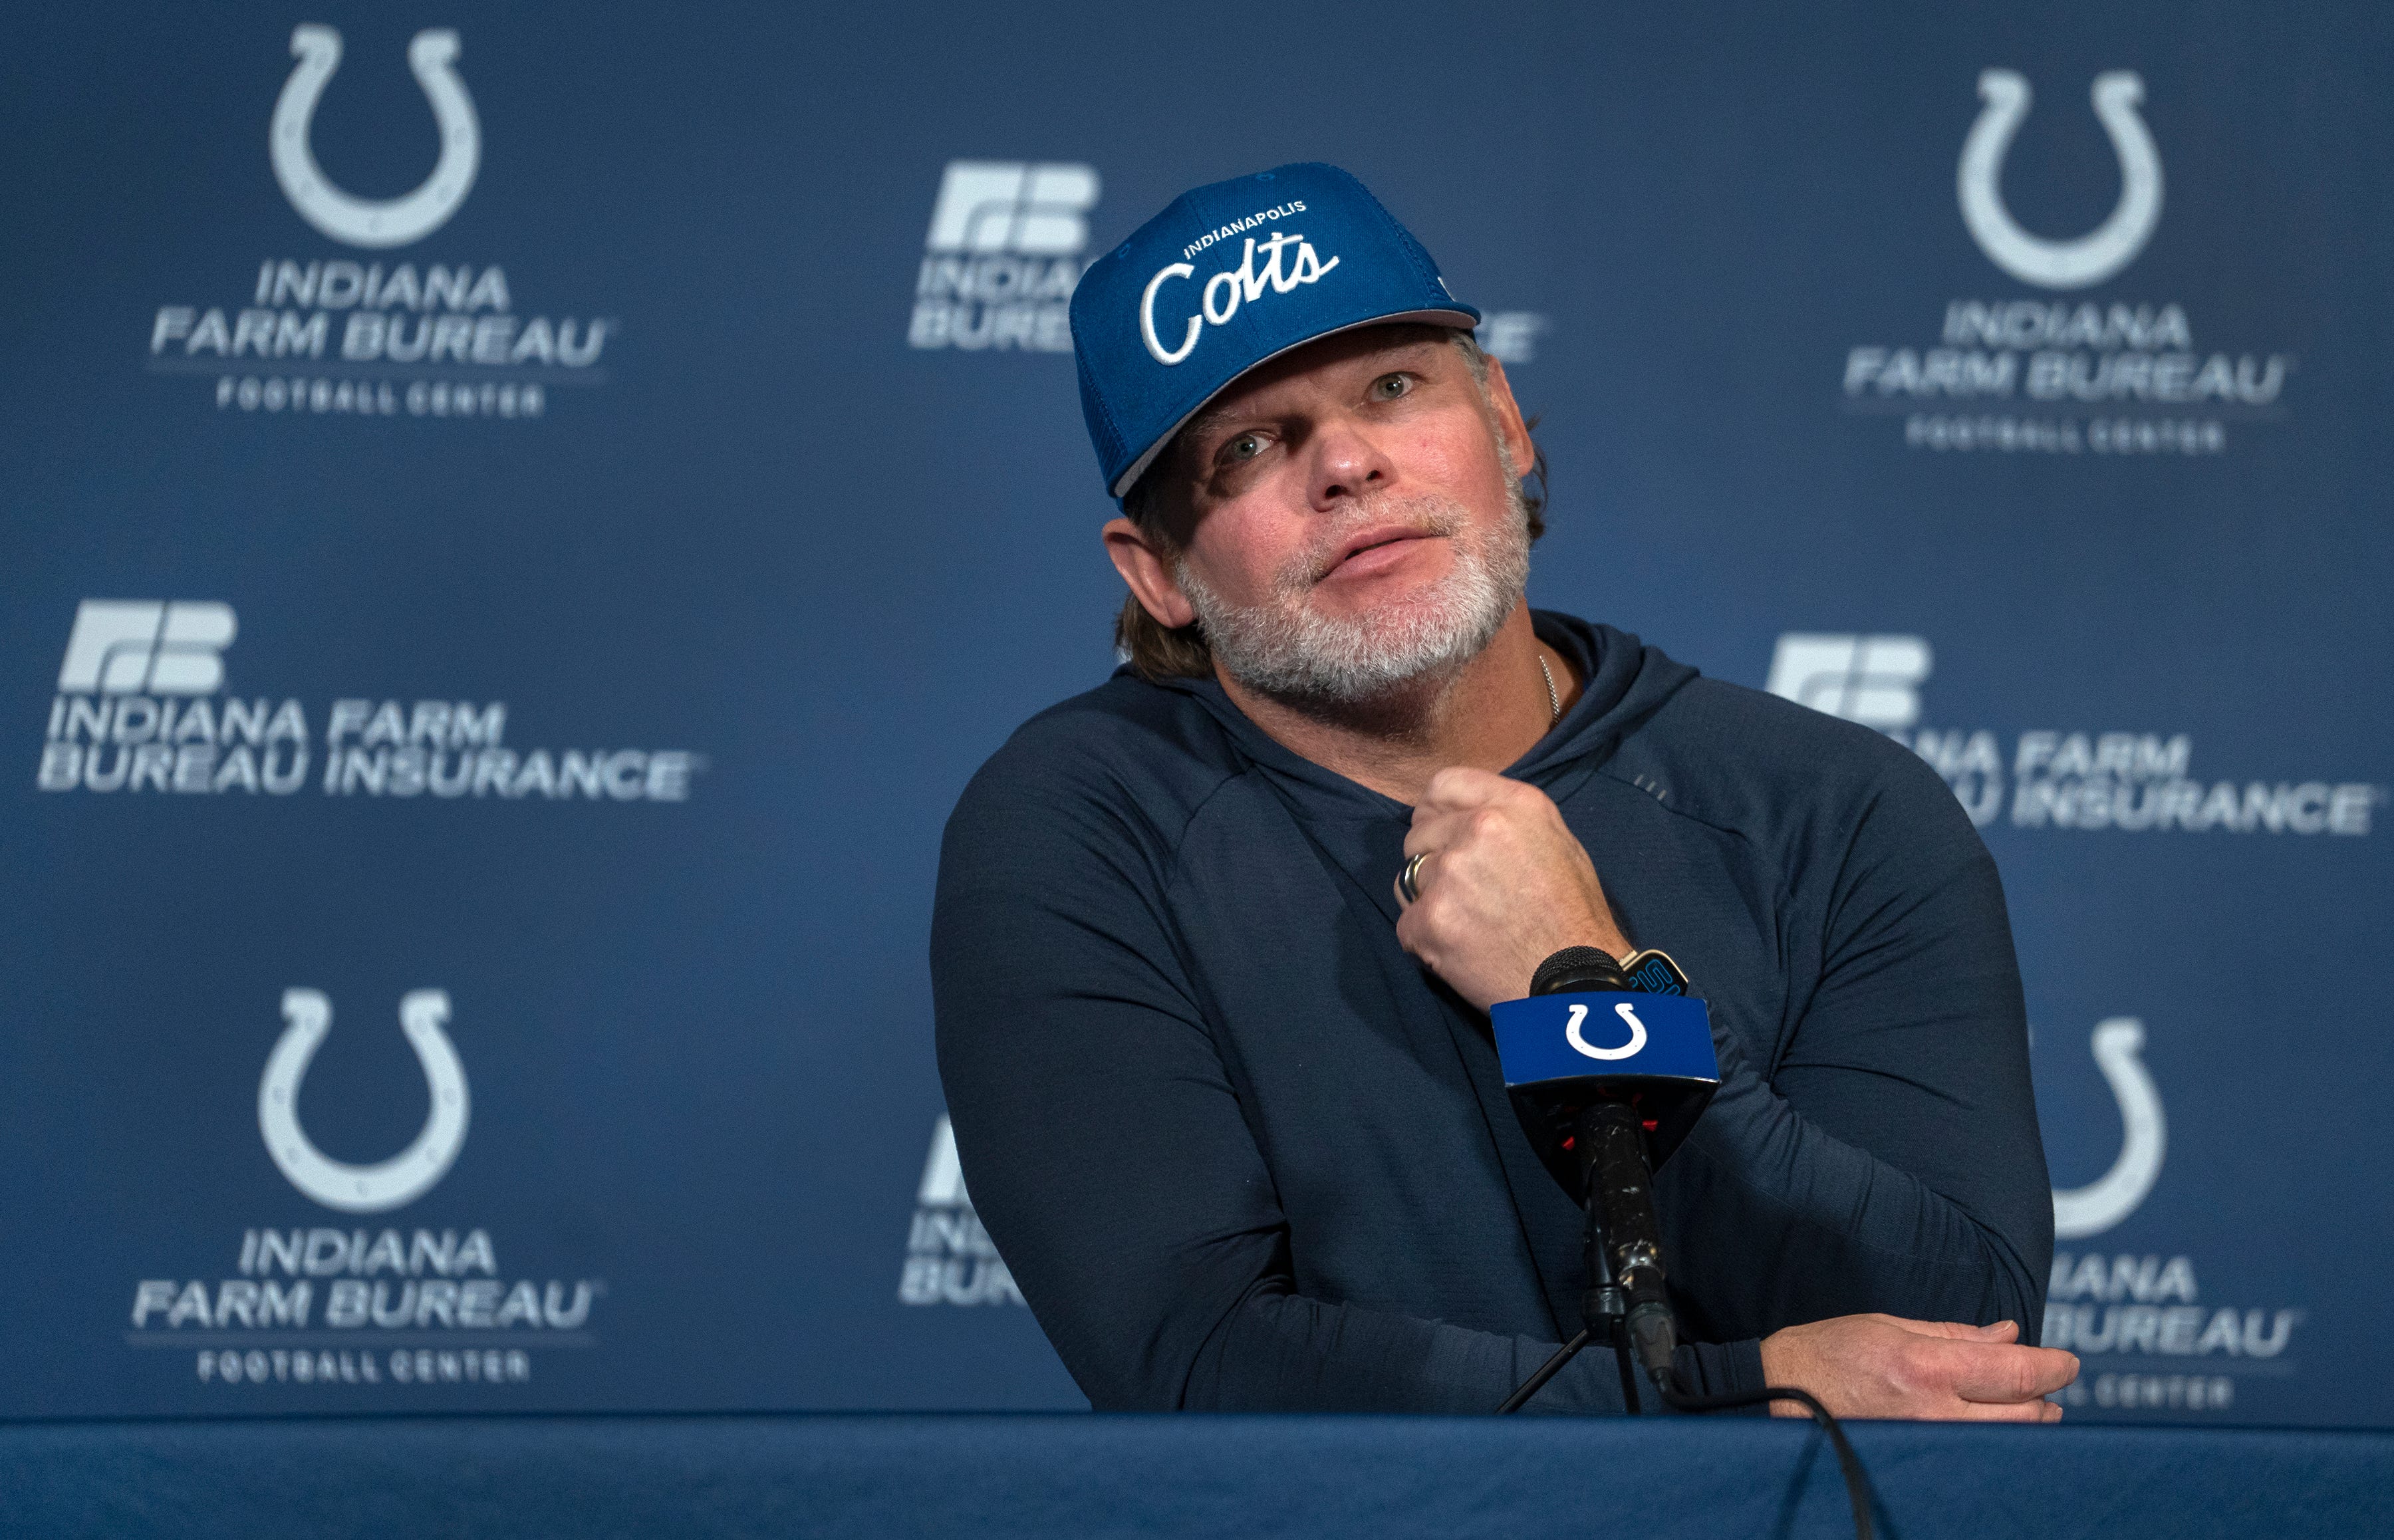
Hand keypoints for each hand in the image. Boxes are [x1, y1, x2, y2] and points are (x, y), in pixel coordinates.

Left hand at [1392, 767, 1629, 1011]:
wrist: (1574, 984)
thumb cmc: (1575, 918)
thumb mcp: (1559, 844)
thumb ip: (1508, 818)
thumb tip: (1463, 815)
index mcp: (1515, 806)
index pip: (1443, 784)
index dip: (1436, 811)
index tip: (1439, 831)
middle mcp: (1479, 830)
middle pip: (1418, 833)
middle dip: (1433, 859)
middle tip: (1467, 893)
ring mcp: (1450, 875)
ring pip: (1409, 877)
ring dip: (1430, 899)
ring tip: (1470, 924)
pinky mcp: (1429, 920)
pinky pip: (1407, 922)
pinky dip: (1426, 938)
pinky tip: (1461, 949)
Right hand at [1758, 1314, 2078, 1420]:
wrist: (1780, 1397)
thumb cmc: (1830, 1354)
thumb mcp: (1892, 1326)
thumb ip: (1956, 1334)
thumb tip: (2009, 1334)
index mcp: (1928, 1367)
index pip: (2016, 1372)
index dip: (2052, 1367)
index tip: (2067, 1362)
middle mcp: (1935, 1411)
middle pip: (2024, 1414)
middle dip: (2046, 1398)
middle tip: (2049, 1383)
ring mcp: (1930, 1442)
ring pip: (2007, 1439)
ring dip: (2027, 1421)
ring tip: (2026, 1405)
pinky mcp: (1921, 1460)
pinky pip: (1977, 1451)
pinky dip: (1996, 1438)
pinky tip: (1993, 1427)